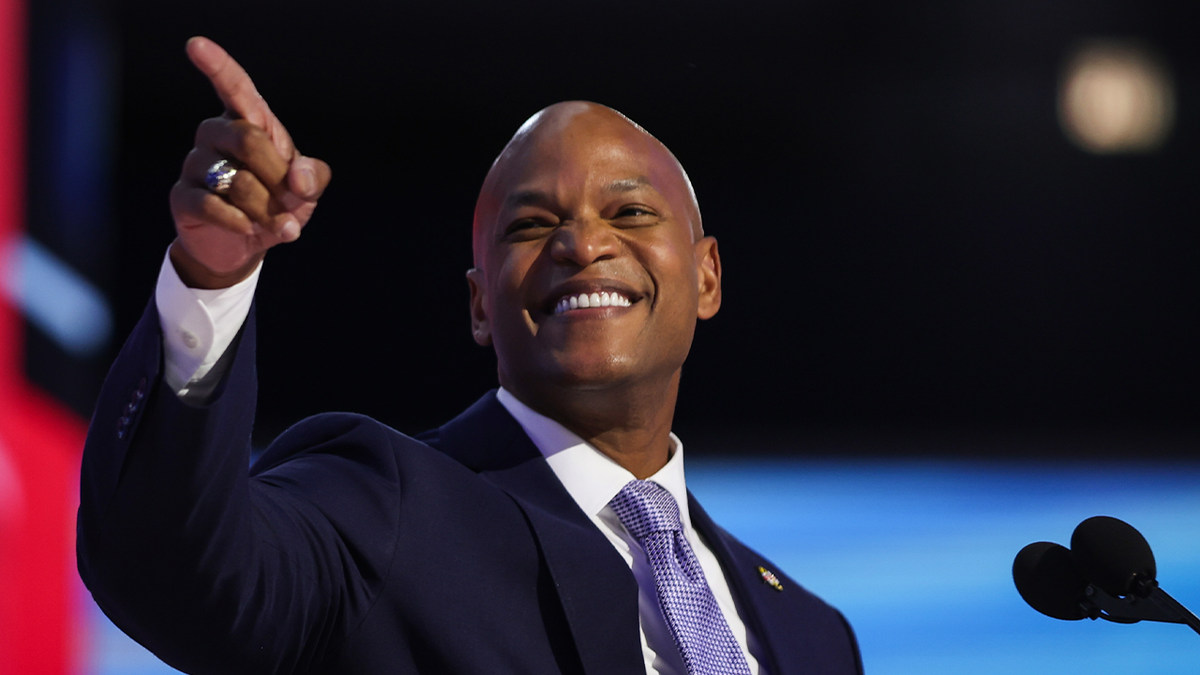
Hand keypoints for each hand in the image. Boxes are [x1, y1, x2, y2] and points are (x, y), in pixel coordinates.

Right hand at [168, 37, 331, 287]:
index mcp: (247, 122)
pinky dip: (240, 223)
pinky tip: (248, 230)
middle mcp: (216, 134)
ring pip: (237, 181)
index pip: (234, 87)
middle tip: (291, 201)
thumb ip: (313, 177)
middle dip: (279, 178)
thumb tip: (299, 178)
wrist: (245, 247)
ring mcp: (195, 163)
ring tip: (274, 223)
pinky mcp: (183, 196)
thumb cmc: (276, 205)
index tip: (197, 45)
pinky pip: (213, 206)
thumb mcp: (305, 191)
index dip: (218, 66)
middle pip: (249, 140)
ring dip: (266, 210)